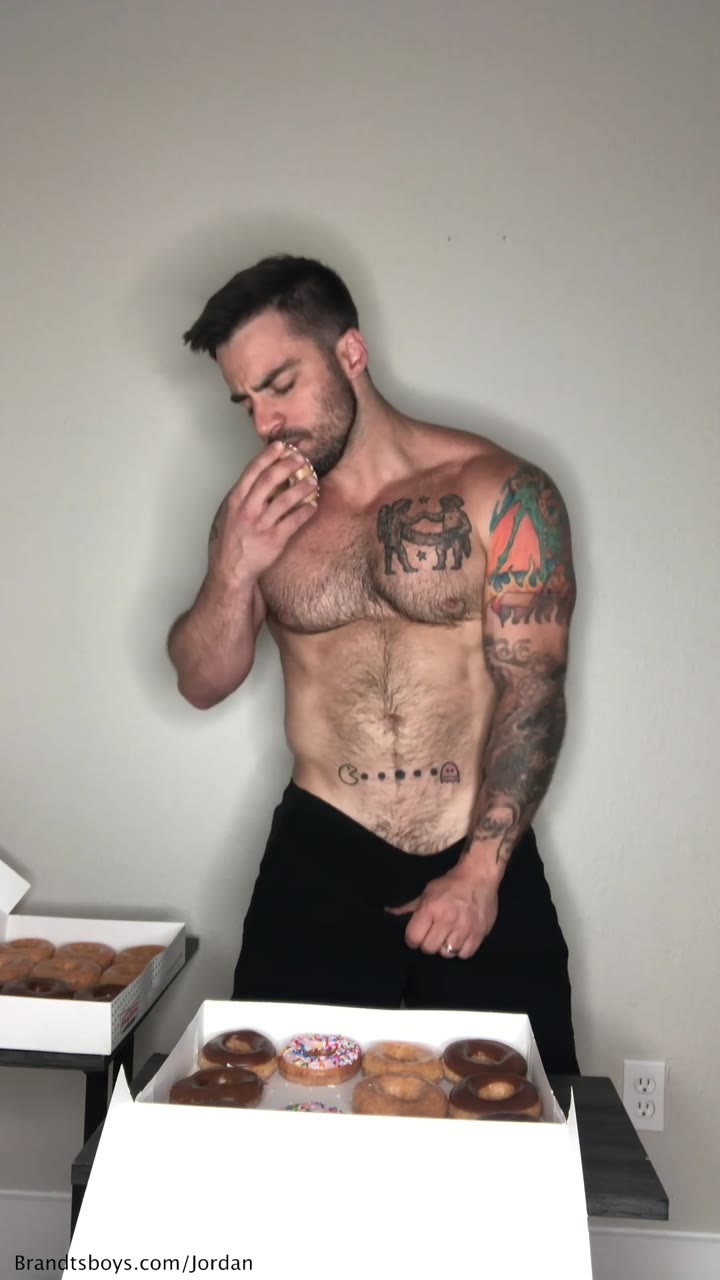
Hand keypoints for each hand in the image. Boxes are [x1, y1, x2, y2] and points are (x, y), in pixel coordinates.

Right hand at [210, 442, 318, 585]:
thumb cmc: (229, 541)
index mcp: (235, 500)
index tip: (281, 446)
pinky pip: (294, 521)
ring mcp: (261, 525)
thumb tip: (259, 478)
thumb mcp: (228, 514)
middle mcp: (247, 510)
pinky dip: (306, 511)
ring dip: (301, 487)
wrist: (230, 570)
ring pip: (285, 499)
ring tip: (313, 480)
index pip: (252, 471)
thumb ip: (242, 496)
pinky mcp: (274, 539)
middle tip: (301, 459)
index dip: (268, 456)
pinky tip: (314, 505)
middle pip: (270, 479)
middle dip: (287, 465)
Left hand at [386, 868, 498, 959]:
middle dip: (428, 944)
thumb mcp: (427, 891)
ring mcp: (464, 927)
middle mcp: (447, 919)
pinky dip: (461, 950)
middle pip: (429, 948)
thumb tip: (388, 913)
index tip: (417, 935)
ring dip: (445, 947)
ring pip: (447, 953)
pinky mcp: (479, 933)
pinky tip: (460, 939)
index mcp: (431, 908)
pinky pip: (465, 954)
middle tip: (433, 936)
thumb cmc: (450, 884)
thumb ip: (409, 907)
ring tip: (447, 937)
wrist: (479, 875)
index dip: (413, 939)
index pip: (413, 938)